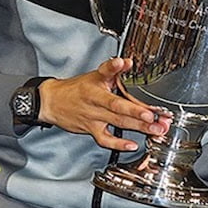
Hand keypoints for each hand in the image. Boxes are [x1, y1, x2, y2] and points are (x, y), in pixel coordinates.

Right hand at [38, 57, 171, 151]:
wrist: (52, 102)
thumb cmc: (76, 89)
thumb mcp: (94, 75)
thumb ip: (112, 69)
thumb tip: (128, 62)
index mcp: (96, 82)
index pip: (106, 72)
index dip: (115, 68)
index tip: (125, 63)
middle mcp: (95, 99)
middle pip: (118, 105)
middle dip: (139, 111)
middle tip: (155, 115)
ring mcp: (93, 116)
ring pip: (118, 121)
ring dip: (139, 126)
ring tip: (156, 129)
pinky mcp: (91, 129)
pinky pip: (105, 139)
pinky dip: (118, 143)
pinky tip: (132, 145)